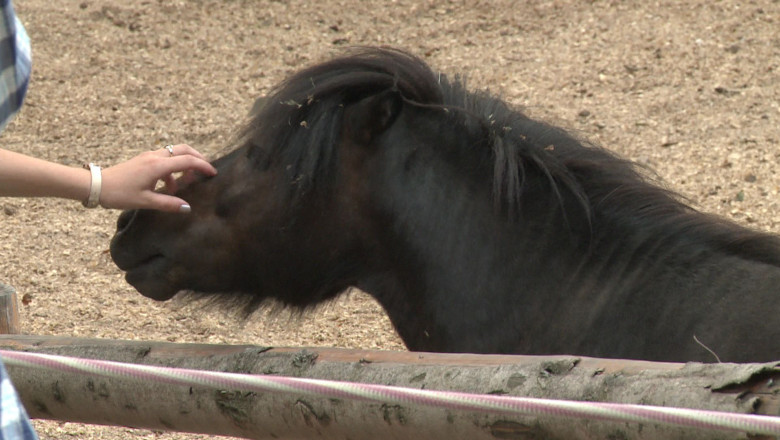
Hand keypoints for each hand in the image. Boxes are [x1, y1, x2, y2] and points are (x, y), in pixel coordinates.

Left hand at [99, 144, 217, 211]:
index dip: (203, 166)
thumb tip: (187, 207)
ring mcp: (149, 156)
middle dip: (198, 158)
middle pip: (183, 150)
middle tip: (206, 170)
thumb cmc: (119, 194)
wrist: (97, 185)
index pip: (188, 161)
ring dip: (185, 164)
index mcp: (158, 166)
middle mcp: (155, 157)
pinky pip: (165, 159)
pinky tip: (169, 186)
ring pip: (174, 153)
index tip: (213, 174)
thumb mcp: (145, 201)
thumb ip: (168, 204)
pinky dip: (173, 168)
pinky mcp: (144, 160)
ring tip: (187, 182)